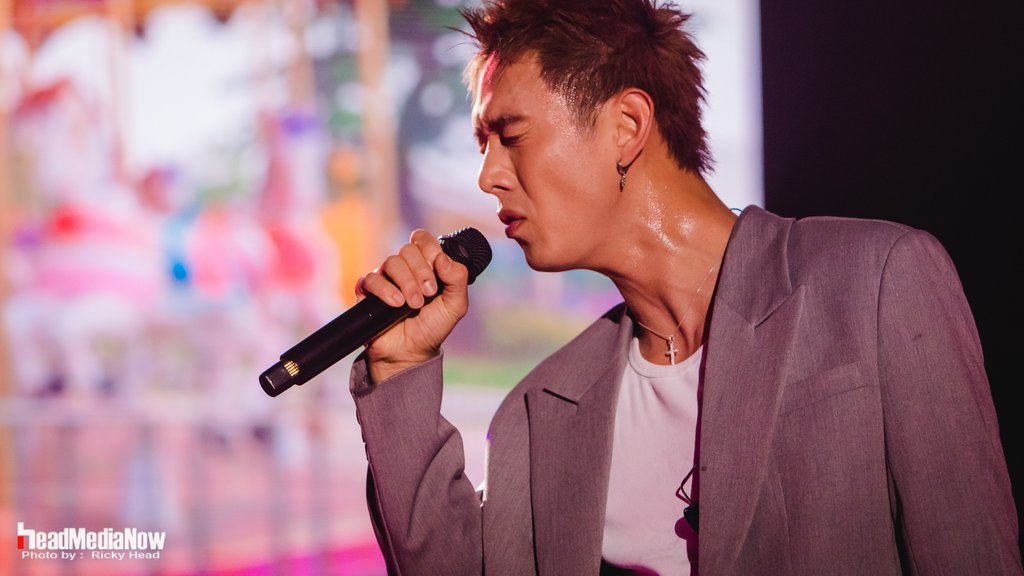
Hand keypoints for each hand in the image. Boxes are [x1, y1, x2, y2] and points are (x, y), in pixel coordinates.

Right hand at [355, 229, 469, 382]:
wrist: (411, 352)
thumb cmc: (432, 327)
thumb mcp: (455, 305)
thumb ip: (457, 279)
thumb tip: (443, 259)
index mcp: (425, 265)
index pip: (423, 239)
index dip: (430, 248)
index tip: (438, 269)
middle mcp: (404, 268)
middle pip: (408, 249)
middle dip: (422, 271)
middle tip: (428, 293)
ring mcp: (385, 278)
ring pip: (392, 262)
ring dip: (407, 283)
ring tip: (413, 304)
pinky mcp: (368, 291)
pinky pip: (372, 279)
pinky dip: (386, 290)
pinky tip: (397, 304)